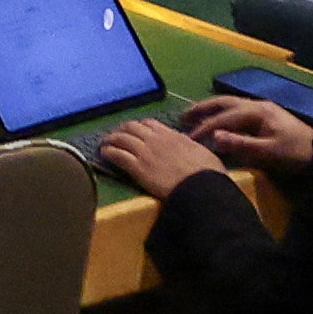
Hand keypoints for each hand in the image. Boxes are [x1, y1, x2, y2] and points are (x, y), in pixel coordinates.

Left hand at [91, 117, 217, 196]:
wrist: (202, 189)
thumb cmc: (209, 174)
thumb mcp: (202, 152)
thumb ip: (189, 145)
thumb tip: (184, 142)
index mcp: (172, 135)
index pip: (149, 124)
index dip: (139, 126)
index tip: (136, 131)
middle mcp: (155, 139)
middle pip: (131, 127)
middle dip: (121, 129)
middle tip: (116, 135)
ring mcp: (144, 152)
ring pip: (120, 138)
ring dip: (110, 139)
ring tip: (105, 143)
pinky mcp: (137, 167)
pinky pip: (117, 154)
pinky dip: (108, 152)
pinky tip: (103, 154)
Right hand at [184, 92, 312, 174]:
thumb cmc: (297, 154)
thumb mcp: (270, 152)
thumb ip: (242, 144)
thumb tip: (214, 136)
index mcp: (257, 111)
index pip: (224, 117)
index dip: (205, 127)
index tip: (189, 137)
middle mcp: (257, 105)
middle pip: (223, 103)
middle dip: (202, 109)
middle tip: (182, 117)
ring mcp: (263, 110)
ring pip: (230, 105)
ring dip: (211, 110)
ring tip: (194, 116)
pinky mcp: (267, 117)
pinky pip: (237, 112)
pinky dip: (223, 115)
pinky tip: (218, 122)